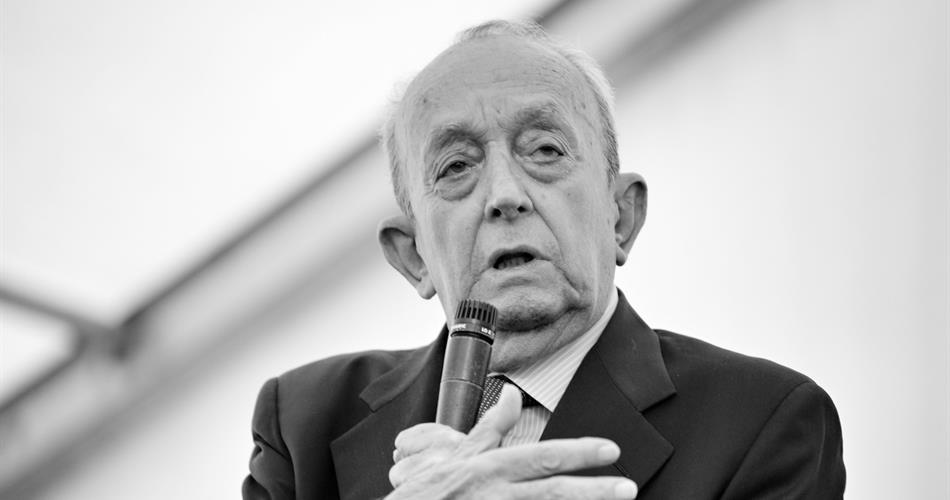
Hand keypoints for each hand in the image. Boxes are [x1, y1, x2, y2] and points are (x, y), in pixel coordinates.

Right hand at [387, 385, 637, 498]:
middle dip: (594, 491)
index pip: (542, 457)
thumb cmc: (428, 493)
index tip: (611, 449)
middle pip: (553, 493)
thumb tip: (513, 392)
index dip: (578, 453)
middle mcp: (496, 496)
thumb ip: (491, 427)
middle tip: (628, 488)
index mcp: (490, 469)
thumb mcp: (456, 453)